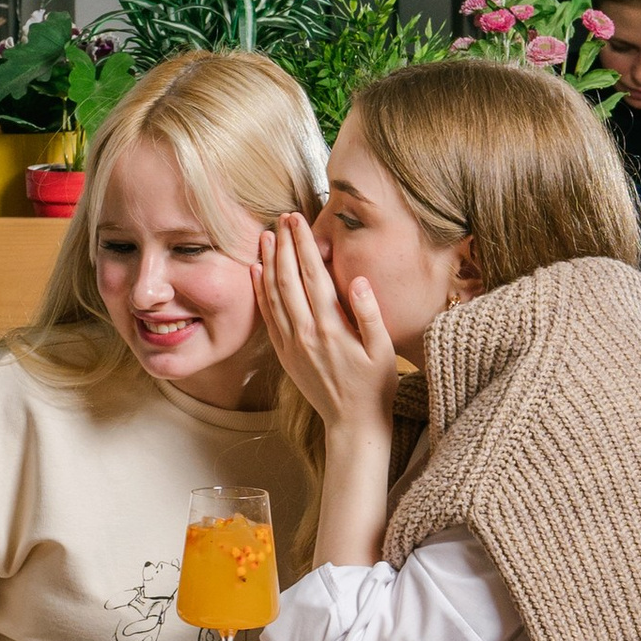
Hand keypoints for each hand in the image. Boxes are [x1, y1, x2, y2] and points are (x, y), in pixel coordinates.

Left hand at [259, 213, 399, 440]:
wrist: (352, 423)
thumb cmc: (374, 386)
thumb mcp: (383, 350)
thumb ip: (369, 314)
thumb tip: (358, 280)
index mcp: (330, 327)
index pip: (312, 275)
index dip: (303, 244)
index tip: (298, 219)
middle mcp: (305, 332)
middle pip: (288, 279)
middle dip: (284, 245)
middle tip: (282, 217)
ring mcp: (291, 343)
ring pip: (273, 294)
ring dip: (269, 263)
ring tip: (266, 236)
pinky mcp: (284, 353)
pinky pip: (267, 316)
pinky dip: (260, 291)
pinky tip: (257, 272)